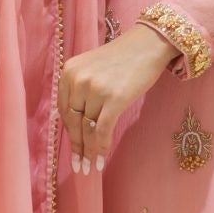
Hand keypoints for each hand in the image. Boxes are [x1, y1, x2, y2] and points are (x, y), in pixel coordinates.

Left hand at [60, 24, 176, 171]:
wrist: (148, 45)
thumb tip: (76, 124)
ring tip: (89, 168)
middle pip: (74, 122)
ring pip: (87, 129)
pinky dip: (100, 148)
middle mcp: (77, 79)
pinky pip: (102, 130)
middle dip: (77, 147)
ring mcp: (95, 89)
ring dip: (88, 151)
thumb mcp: (92, 69)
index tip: (74, 149)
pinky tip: (100, 160)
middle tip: (79, 167)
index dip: (70, 133)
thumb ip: (80, 90)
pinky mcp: (114, 99)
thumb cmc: (122, 58)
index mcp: (69, 72)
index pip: (65, 110)